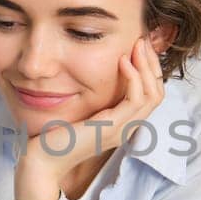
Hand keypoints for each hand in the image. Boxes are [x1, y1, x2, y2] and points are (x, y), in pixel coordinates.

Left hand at [13, 38, 163, 199]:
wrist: (42, 159)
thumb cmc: (56, 134)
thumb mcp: (82, 110)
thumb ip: (95, 97)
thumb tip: (98, 72)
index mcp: (123, 124)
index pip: (152, 94)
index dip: (150, 69)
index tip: (139, 47)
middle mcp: (128, 128)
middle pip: (157, 92)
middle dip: (152, 63)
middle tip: (142, 40)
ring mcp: (122, 129)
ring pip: (152, 94)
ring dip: (147, 66)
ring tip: (136, 46)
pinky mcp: (112, 127)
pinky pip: (135, 99)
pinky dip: (133, 77)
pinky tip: (123, 61)